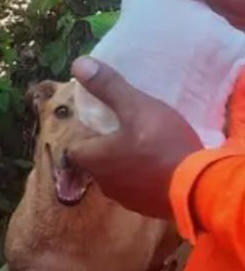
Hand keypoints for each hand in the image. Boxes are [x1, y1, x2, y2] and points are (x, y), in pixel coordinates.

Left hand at [69, 57, 203, 218]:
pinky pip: (135, 188)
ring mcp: (124, 198)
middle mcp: (102, 182)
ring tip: (142, 146)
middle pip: (94, 162)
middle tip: (123, 131)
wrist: (197, 188)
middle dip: (104, 148)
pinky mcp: (144, 207)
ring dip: (123, 163)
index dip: (83, 135)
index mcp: (93, 159)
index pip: (74, 148)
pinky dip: (140, 176)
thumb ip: (108, 87)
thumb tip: (78, 63)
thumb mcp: (136, 107)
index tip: (100, 124)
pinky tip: (157, 165)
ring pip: (114, 176)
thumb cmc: (161, 144)